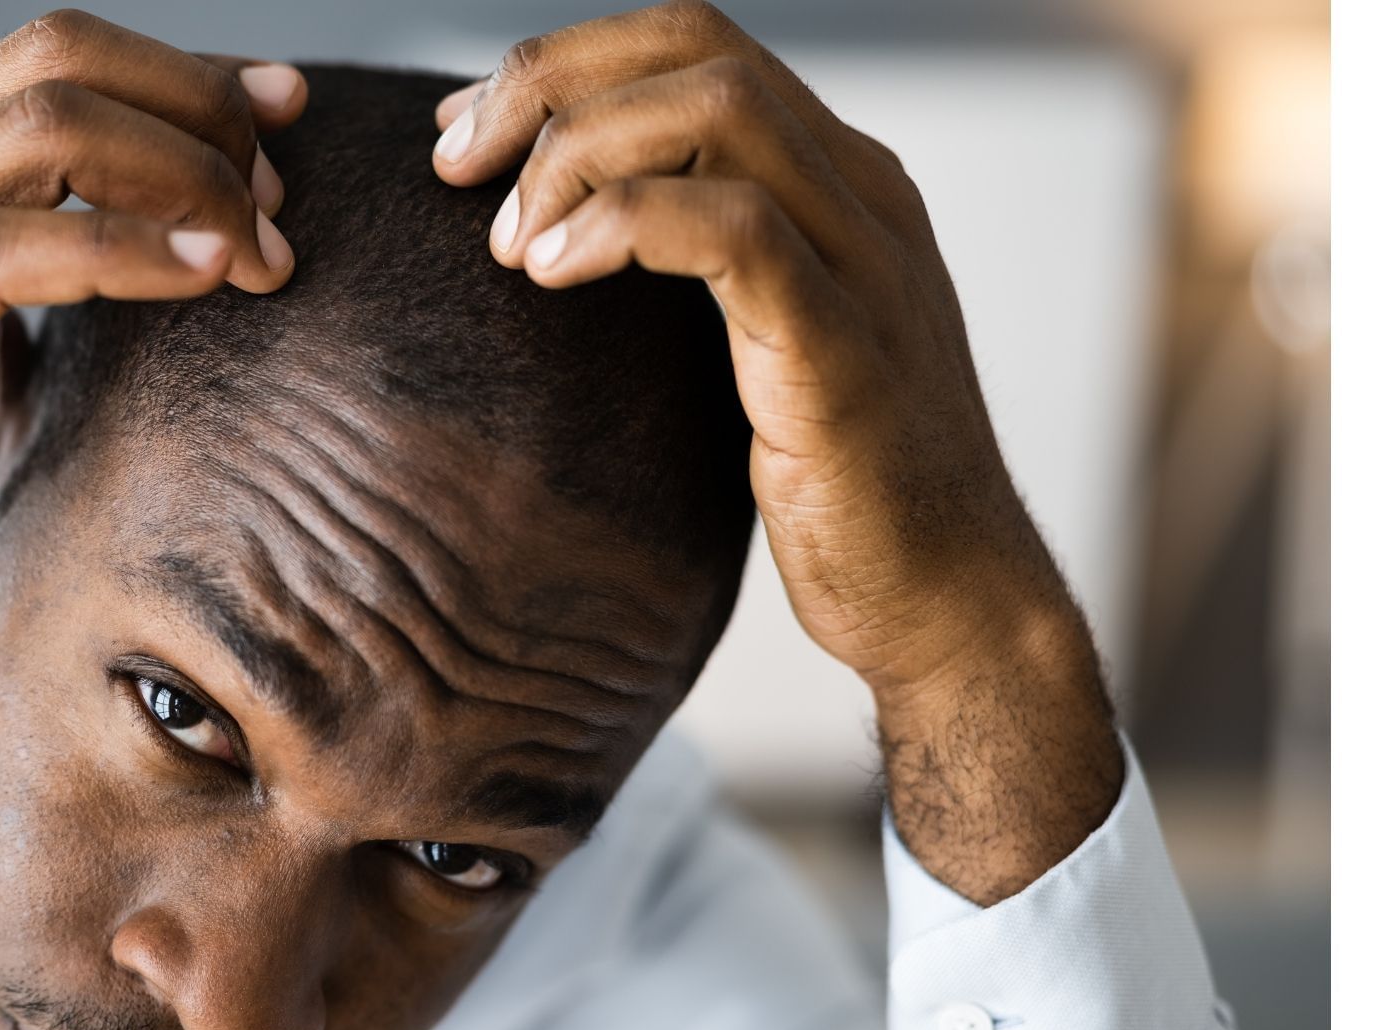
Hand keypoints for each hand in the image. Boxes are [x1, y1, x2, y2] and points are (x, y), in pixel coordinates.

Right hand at [0, 9, 306, 674]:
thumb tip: (7, 213)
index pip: (48, 58)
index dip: (178, 73)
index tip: (273, 113)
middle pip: (65, 61)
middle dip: (199, 107)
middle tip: (281, 187)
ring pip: (51, 135)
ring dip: (185, 178)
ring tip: (261, 245)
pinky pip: (13, 253)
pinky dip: (125, 252)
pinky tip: (199, 276)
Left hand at [434, 2, 1120, 901]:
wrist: (949, 602)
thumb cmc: (837, 485)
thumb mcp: (754, 342)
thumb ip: (688, 268)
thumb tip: (548, 230)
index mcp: (838, 179)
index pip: (694, 44)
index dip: (565, 63)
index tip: (461, 133)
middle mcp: (861, 194)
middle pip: (697, 49)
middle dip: (549, 84)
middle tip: (452, 167)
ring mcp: (865, 263)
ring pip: (719, 112)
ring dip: (577, 154)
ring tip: (507, 242)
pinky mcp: (847, 348)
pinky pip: (735, 230)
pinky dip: (623, 226)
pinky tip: (551, 275)